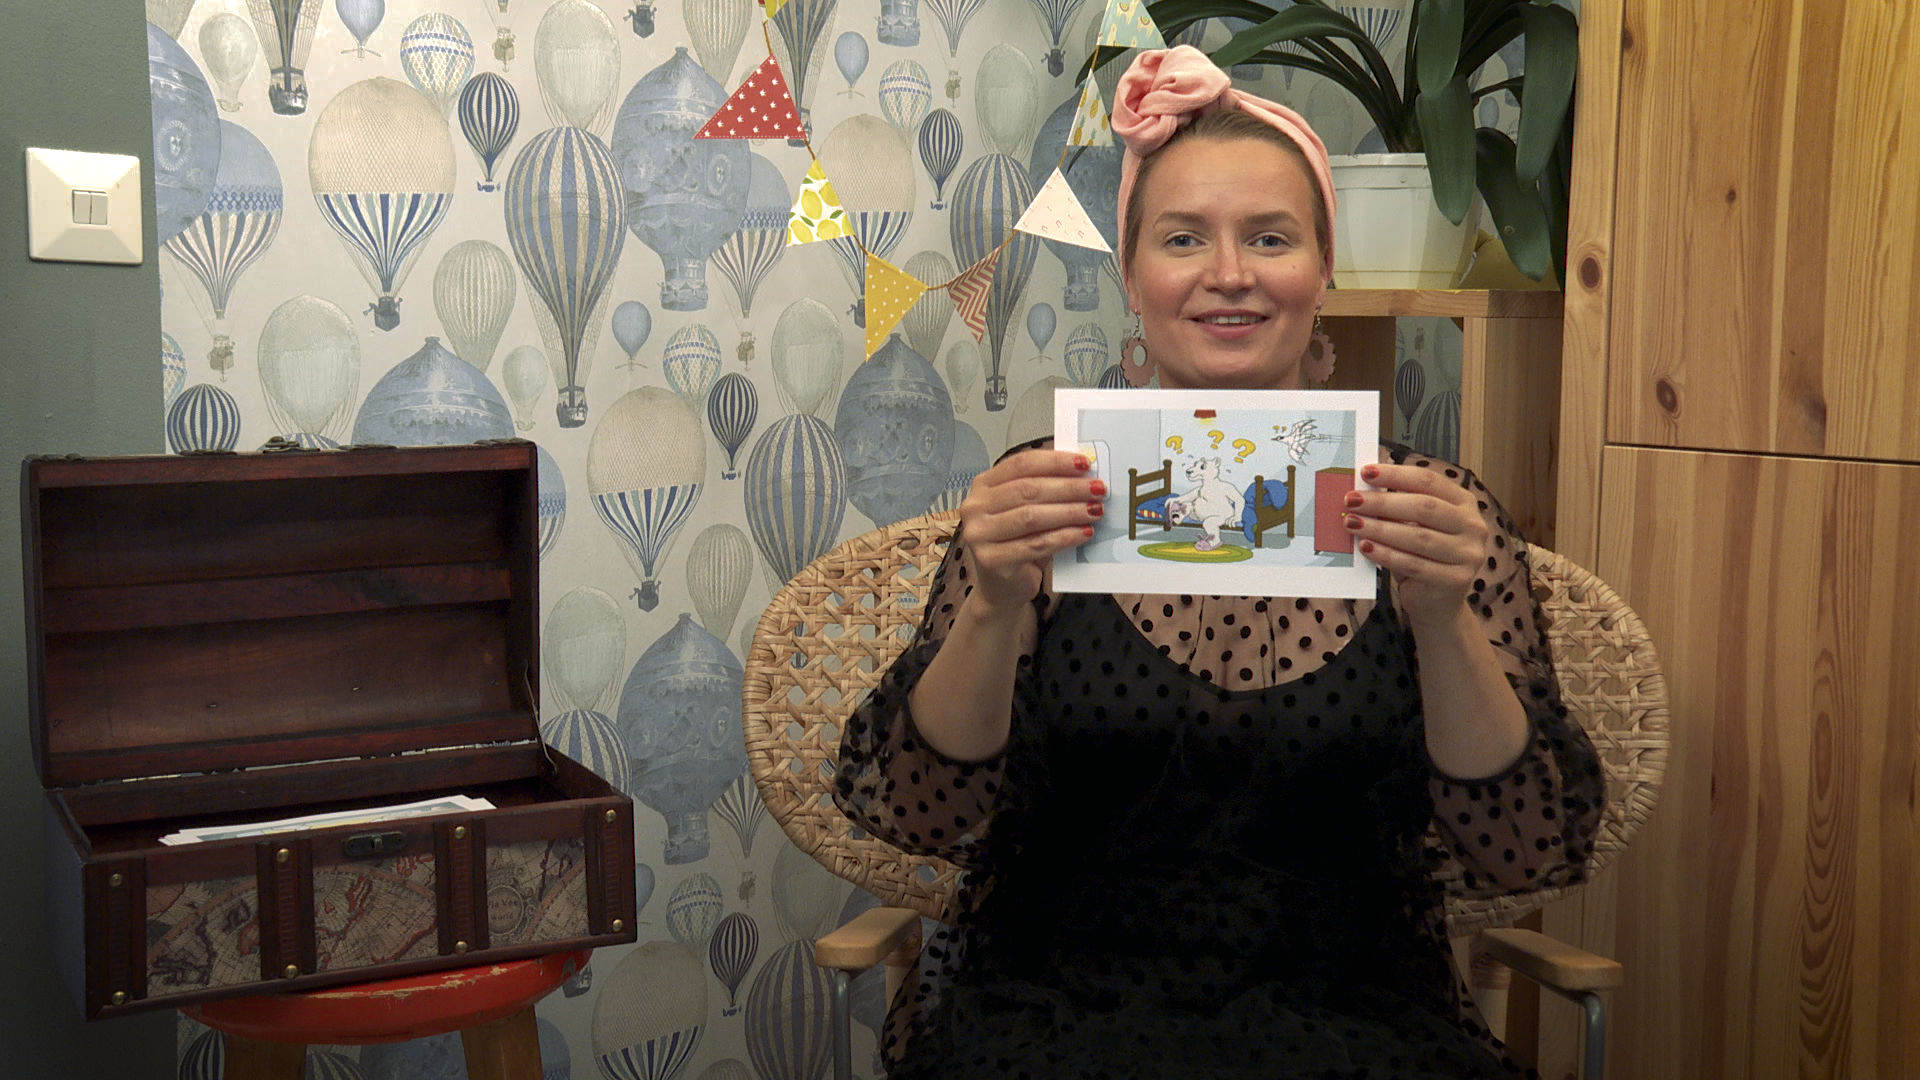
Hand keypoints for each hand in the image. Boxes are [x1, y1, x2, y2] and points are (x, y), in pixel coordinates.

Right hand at [957, 449, 1104, 613]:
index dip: (1055, 462)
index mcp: (983, 485)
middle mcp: (975, 507)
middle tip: (1098, 489)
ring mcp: (979, 535)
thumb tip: (1082, 473)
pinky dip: (1064, 537)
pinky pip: (1036, 544)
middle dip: (1068, 487)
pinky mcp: (992, 560)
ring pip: (1031, 516)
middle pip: (1027, 489)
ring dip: (1069, 512)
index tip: (1084, 464)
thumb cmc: (1016, 543)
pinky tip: (1084, 533)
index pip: (1021, 464)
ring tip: (1095, 510)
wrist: (1001, 587)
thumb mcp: (1027, 510)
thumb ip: (1045, 489)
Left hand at [1341, 461, 1490, 628]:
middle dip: (1383, 502)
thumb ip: (1398, 509)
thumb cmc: (1422, 556)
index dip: (1396, 475)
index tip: (1365, 472)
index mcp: (1464, 503)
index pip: (1429, 481)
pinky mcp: (1455, 580)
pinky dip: (1386, 554)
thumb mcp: (1414, 527)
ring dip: (1380, 528)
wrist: (1438, 602)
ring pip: (1418, 537)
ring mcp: (1468, 554)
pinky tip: (1365, 547)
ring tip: (1352, 523)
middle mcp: (1472, 526)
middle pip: (1424, 507)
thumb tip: (1362, 490)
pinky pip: (1414, 564)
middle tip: (1351, 500)